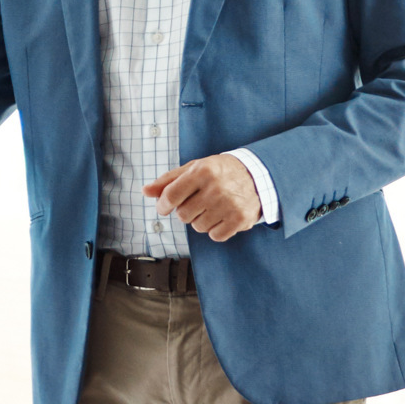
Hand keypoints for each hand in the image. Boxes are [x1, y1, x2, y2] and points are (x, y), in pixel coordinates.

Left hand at [143, 155, 261, 241]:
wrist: (258, 175)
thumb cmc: (221, 171)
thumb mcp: (195, 168)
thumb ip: (169, 180)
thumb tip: (146, 191)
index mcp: (203, 171)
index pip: (171, 195)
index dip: (163, 205)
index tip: (164, 207)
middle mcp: (216, 188)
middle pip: (183, 215)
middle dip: (186, 211)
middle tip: (197, 202)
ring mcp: (229, 205)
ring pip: (198, 227)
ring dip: (201, 220)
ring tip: (212, 207)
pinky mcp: (239, 219)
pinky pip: (215, 236)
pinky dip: (216, 230)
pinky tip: (222, 216)